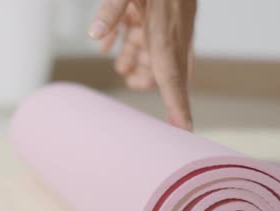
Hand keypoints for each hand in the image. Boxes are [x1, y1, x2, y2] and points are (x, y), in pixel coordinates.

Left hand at [88, 0, 196, 130]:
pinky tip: (109, 44)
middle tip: (132, 84)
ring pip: (157, 51)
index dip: (177, 106)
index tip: (184, 129)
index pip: (172, 78)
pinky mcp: (164, 7)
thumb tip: (94, 34)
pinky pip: (149, 31)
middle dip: (150, 81)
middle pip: (166, 69)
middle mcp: (173, 30)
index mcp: (165, 32)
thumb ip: (111, 10)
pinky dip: (129, 41)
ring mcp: (171, 19)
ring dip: (139, 61)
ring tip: (123, 67)